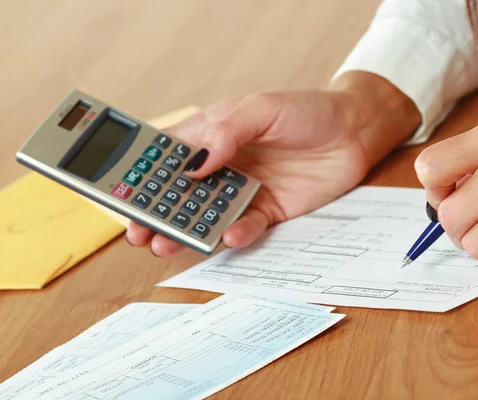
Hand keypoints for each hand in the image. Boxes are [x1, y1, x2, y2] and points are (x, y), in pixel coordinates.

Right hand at [127, 72, 420, 255]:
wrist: (354, 133)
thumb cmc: (308, 110)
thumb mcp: (263, 109)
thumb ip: (227, 132)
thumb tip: (193, 165)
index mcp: (214, 136)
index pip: (169, 157)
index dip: (144, 176)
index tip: (123, 193)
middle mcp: (224, 167)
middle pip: (180, 194)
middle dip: (155, 214)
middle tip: (137, 232)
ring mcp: (244, 190)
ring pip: (206, 216)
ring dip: (185, 232)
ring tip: (164, 244)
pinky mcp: (268, 211)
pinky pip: (246, 227)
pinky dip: (236, 234)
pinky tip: (228, 235)